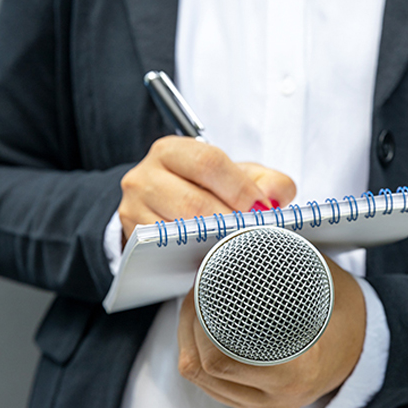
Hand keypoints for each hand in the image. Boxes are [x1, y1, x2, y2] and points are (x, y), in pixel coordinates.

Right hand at [118, 136, 295, 240]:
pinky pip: (165, 251)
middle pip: (192, 201)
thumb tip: (274, 198)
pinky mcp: (133, 237)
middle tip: (251, 233)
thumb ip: (268, 181)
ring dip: (212, 241)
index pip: (208, 163)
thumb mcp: (238, 177)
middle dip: (229, 221)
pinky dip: (190, 255)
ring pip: (177, 230)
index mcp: (173, 151)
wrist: (166, 209)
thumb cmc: (207, 189)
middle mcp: (146, 175)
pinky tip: (211, 256)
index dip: (239, 188)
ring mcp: (135, 207)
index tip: (260, 208)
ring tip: (235, 245)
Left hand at [177, 256, 365, 407]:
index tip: (201, 287)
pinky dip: (199, 353)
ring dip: (190, 337)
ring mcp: (265, 405)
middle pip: (201, 366)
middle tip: (196, 289)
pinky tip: (204, 329)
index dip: (198, 320)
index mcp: (296, 370)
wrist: (367, 349)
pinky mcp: (258, 405)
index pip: (218, 358)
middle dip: (189, 322)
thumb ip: (283, 263)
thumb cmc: (344, 311)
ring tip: (197, 304)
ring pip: (201, 376)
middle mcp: (278, 396)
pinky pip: (211, 385)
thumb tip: (243, 234)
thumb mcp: (320, 281)